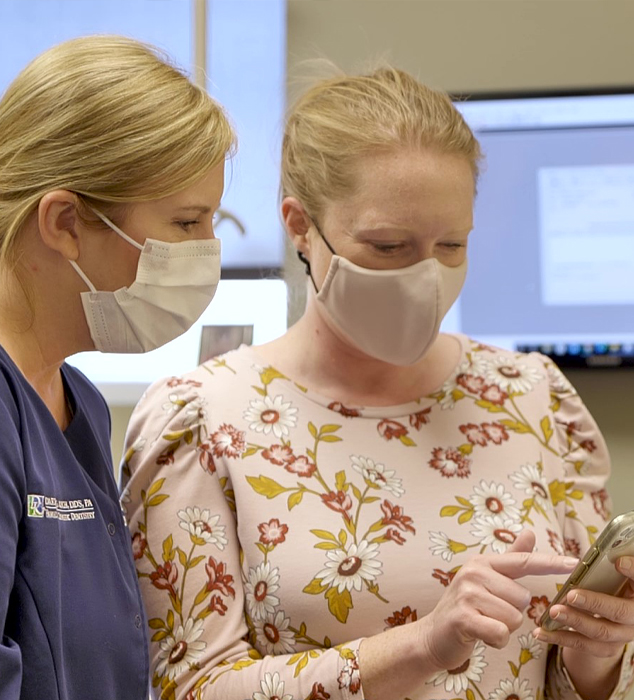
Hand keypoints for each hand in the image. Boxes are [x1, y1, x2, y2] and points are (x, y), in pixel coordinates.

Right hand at [417, 530, 578, 672]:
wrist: (434, 634)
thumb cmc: (467, 607)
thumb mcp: (487, 579)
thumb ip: (511, 558)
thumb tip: (529, 532)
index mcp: (483, 562)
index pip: (524, 561)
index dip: (551, 562)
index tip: (576, 563)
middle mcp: (474, 573)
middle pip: (522, 598)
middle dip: (512, 613)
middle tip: (489, 613)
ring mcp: (467, 594)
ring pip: (514, 618)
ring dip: (503, 628)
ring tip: (483, 623)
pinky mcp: (463, 618)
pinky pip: (501, 632)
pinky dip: (496, 641)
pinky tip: (481, 635)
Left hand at [535, 556, 633, 657]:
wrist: (609, 616)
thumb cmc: (607, 582)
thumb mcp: (610, 570)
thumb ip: (605, 559)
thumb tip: (596, 546)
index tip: (619, 562)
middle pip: (620, 612)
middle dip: (595, 604)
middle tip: (571, 595)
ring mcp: (622, 634)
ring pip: (601, 632)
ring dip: (575, 621)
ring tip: (554, 611)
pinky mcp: (605, 647)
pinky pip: (583, 646)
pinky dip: (560, 639)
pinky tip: (541, 632)